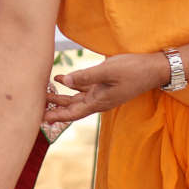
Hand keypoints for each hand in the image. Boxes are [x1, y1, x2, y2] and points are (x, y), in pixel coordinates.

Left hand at [44, 52, 166, 122]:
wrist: (153, 69)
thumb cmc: (133, 70)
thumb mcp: (108, 71)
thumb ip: (86, 76)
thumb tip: (65, 80)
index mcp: (99, 101)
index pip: (73, 113)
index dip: (56, 116)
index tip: (40, 119)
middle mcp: (98, 100)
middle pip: (71, 107)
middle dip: (54, 107)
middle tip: (35, 107)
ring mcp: (101, 93)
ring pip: (76, 98)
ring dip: (60, 96)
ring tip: (44, 93)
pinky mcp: (104, 85)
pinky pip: (83, 88)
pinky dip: (71, 85)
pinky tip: (61, 78)